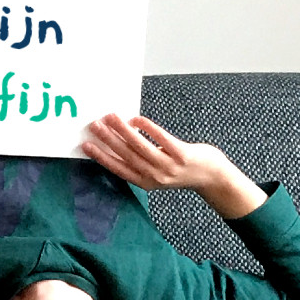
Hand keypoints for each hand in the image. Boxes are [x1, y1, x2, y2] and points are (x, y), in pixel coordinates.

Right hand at [82, 113, 266, 217]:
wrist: (213, 177)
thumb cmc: (183, 171)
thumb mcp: (158, 173)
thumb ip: (140, 162)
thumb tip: (120, 140)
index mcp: (145, 182)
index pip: (119, 168)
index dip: (101, 157)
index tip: (85, 145)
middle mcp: (155, 176)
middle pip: (126, 155)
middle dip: (107, 139)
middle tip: (94, 126)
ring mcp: (169, 166)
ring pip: (140, 146)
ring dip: (122, 130)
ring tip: (110, 117)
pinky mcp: (182, 155)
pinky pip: (161, 139)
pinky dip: (148, 128)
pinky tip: (136, 119)